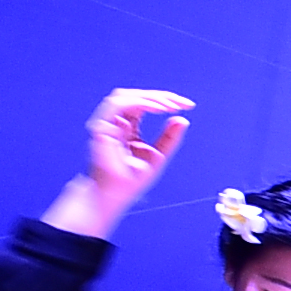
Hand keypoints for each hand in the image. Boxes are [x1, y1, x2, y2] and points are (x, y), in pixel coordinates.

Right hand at [81, 89, 193, 207]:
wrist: (115, 194)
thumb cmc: (131, 179)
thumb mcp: (158, 156)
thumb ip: (169, 138)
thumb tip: (183, 119)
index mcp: (128, 127)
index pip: (145, 104)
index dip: (166, 100)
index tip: (188, 105)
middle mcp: (116, 123)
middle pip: (136, 95)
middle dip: (161, 96)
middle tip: (182, 103)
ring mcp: (107, 124)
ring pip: (124, 96)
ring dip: (150, 97)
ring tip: (170, 105)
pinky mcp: (102, 128)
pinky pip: (118, 106)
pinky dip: (140, 103)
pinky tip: (158, 109)